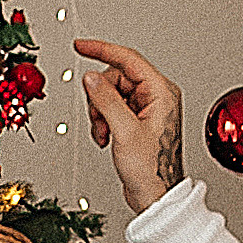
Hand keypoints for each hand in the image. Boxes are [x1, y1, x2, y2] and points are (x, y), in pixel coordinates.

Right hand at [73, 37, 184, 213]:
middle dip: (100, 98)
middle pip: (116, 78)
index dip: (102, 50)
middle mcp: (156, 97)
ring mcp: (147, 109)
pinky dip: (103, 122)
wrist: (155, 197)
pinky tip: (107, 138)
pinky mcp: (137, 121)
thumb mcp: (125, 131)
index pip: (128, 59)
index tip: (81, 46)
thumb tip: (91, 77)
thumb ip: (106, 100)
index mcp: (161, 92)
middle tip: (100, 119)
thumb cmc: (152, 170)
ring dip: (100, 113)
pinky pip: (112, 109)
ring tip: (105, 134)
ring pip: (111, 94)